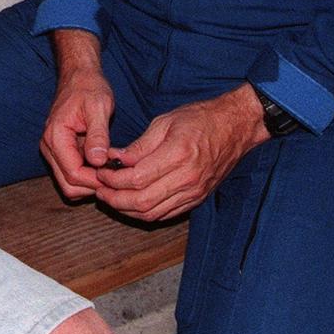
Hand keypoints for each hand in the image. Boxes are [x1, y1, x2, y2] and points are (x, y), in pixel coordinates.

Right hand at [40, 29, 114, 198]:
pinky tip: (103, 164)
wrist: (79, 76)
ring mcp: (53, 150)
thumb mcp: (99, 107)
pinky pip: (72, 173)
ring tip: (111, 169)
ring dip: (90, 183)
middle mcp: (49, 146)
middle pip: (68, 185)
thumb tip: (98, 161)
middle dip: (92, 186)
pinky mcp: (60, 151)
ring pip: (69, 183)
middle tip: (115, 176)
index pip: (73, 174)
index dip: (96, 181)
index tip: (116, 176)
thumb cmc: (89, 88)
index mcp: (55, 136)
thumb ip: (98, 135)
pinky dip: (88, 176)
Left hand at [95, 84, 269, 221]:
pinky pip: (166, 214)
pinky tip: (131, 203)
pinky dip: (145, 213)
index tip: (100, 173)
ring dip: (127, 209)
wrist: (235, 127)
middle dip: (114, 199)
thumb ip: (140, 145)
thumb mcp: (165, 121)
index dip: (113, 180)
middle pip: (142, 201)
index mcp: (178, 154)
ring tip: (110, 197)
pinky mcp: (197, 199)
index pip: (136, 178)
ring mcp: (194, 192)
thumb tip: (116, 159)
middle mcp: (187, 178)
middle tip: (99, 190)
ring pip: (153, 213)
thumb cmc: (200, 119)